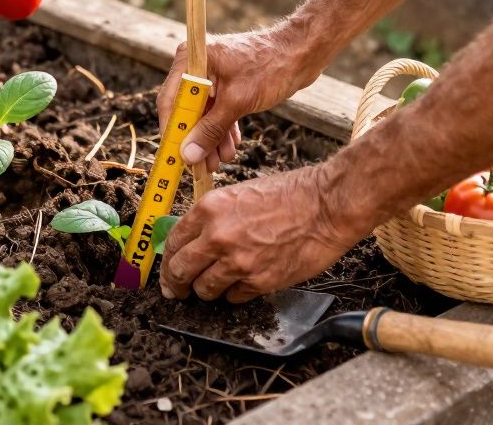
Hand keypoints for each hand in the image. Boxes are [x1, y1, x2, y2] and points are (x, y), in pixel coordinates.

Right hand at [158, 25, 319, 172]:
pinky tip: (230, 146)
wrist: (303, 53)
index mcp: (192, 59)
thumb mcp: (237, 102)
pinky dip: (222, 128)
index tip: (174, 156)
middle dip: (195, 138)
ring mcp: (212, 75)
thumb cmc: (271, 67)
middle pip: (186, 109)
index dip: (172, 131)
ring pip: (203, 113)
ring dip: (211, 138)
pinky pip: (217, 110)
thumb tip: (188, 154)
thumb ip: (210, 129)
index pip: (170, 101)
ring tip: (220, 160)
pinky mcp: (226, 84)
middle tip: (200, 165)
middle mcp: (197, 64)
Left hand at [158, 166, 366, 302]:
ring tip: (216, 285)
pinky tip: (243, 282)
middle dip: (176, 285)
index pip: (173, 243)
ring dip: (207, 290)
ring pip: (204, 289)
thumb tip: (191, 241)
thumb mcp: (237, 194)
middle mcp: (217, 236)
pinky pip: (233, 297)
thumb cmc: (288, 195)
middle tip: (177, 291)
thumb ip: (211, 218)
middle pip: (180, 271)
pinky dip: (234, 293)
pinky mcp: (259, 281)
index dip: (167, 261)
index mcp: (209, 209)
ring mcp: (237, 262)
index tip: (168, 270)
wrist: (325, 206)